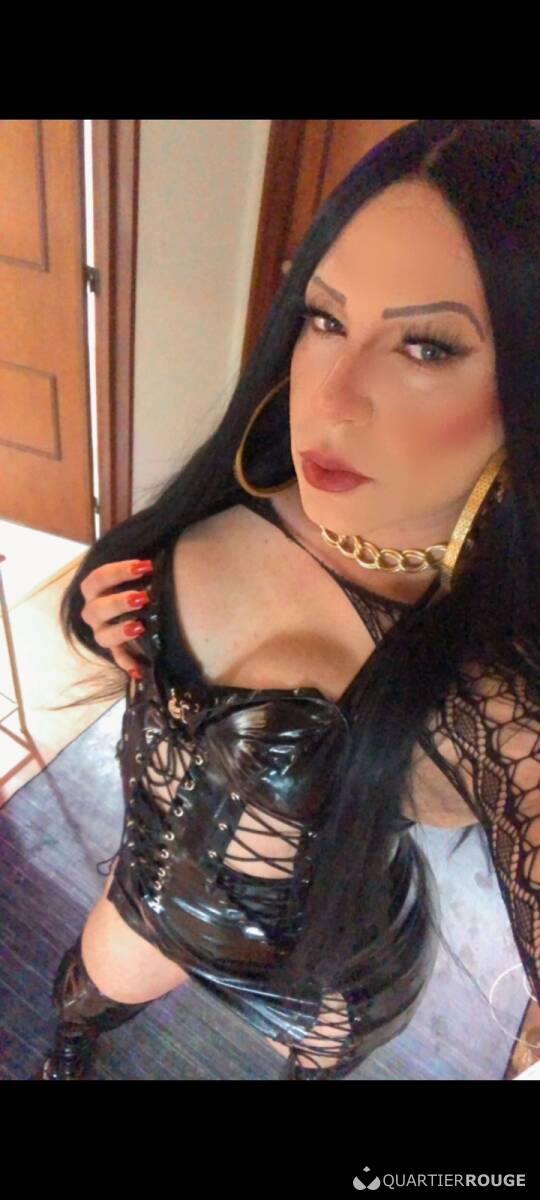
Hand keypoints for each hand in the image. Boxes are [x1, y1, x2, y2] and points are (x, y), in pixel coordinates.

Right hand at [79, 559, 153, 677]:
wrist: (137, 607)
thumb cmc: (136, 583)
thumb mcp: (134, 573)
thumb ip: (138, 564)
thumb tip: (154, 555)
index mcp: (96, 590)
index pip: (98, 578)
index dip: (119, 571)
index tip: (146, 566)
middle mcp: (94, 612)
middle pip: (96, 609)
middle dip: (118, 602)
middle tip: (142, 598)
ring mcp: (103, 633)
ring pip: (102, 636)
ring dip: (120, 631)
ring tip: (140, 626)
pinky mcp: (116, 650)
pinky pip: (118, 659)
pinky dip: (128, 664)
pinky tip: (139, 670)